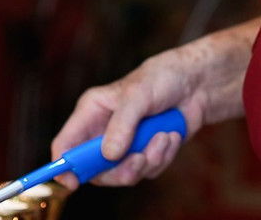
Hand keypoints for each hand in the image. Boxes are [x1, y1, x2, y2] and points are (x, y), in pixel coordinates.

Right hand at [50, 18, 259, 188]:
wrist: (196, 84)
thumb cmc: (162, 78)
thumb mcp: (138, 96)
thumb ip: (121, 125)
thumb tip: (109, 156)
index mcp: (91, 112)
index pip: (66, 145)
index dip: (64, 166)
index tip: (72, 182)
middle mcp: (104, 132)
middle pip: (95, 170)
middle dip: (120, 170)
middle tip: (139, 159)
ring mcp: (125, 145)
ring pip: (125, 174)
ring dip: (148, 160)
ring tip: (162, 137)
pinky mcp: (146, 153)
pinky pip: (148, 170)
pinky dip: (163, 156)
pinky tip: (171, 135)